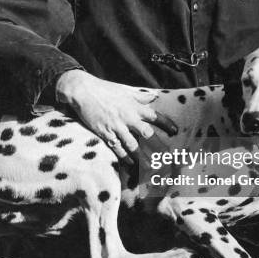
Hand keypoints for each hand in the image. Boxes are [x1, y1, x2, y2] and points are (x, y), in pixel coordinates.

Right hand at [55, 70, 176, 160]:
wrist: (84, 91)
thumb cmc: (105, 89)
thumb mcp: (126, 90)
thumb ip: (141, 96)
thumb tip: (154, 96)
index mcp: (135, 106)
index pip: (155, 116)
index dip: (166, 124)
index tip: (174, 131)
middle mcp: (128, 117)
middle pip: (147, 134)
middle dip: (158, 146)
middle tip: (167, 157)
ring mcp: (116, 126)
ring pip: (132, 145)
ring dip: (142, 158)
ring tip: (151, 168)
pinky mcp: (105, 132)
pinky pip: (117, 147)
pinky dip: (124, 156)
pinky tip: (130, 163)